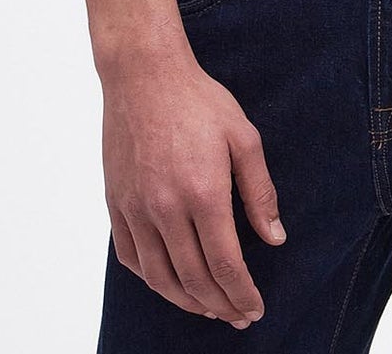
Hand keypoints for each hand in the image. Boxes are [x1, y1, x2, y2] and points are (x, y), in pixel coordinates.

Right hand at [101, 48, 284, 327]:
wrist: (144, 74)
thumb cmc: (198, 100)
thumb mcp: (244, 137)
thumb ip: (260, 192)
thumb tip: (275, 237)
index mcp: (203, 193)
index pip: (226, 265)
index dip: (242, 294)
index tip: (254, 308)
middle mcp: (166, 209)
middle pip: (194, 279)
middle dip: (220, 305)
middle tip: (237, 316)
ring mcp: (136, 208)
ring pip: (160, 277)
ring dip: (187, 301)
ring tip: (209, 308)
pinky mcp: (116, 203)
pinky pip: (131, 257)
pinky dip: (152, 279)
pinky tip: (169, 282)